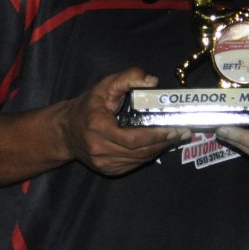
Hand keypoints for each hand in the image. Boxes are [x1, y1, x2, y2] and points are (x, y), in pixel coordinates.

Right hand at [60, 68, 187, 175]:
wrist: (65, 131)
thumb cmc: (86, 106)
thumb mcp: (104, 86)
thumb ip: (128, 79)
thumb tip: (152, 81)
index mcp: (98, 128)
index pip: (134, 139)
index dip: (157, 136)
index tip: (175, 129)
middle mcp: (100, 150)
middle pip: (140, 152)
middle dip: (164, 142)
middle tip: (183, 132)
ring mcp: (103, 164)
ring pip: (139, 160)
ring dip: (159, 149)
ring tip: (176, 137)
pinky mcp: (107, 170)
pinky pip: (134, 164)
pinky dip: (148, 155)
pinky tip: (159, 145)